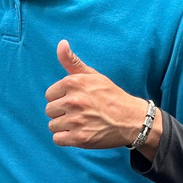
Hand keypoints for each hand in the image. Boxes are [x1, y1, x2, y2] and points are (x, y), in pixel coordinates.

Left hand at [44, 40, 160, 156]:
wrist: (132, 119)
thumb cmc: (111, 96)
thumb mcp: (93, 75)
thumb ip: (72, 61)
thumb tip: (61, 43)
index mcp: (73, 83)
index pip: (49, 95)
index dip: (61, 99)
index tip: (75, 101)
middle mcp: (73, 101)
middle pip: (49, 110)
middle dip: (61, 113)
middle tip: (79, 113)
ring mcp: (76, 120)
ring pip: (52, 125)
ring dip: (63, 126)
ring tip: (80, 123)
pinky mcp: (80, 138)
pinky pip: (57, 139)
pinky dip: (65, 138)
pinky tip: (78, 133)